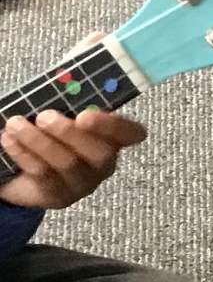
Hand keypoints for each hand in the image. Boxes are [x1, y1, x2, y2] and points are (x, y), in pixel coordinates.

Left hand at [0, 109, 147, 210]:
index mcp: (111, 137)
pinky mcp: (60, 196)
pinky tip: (8, 140)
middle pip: (100, 152)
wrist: (20, 170)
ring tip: (14, 124)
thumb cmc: (47, 135)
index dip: (115, 126)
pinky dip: (23, 154)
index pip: (132, 133)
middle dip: (69, 133)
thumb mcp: (60, 115)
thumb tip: (62, 84)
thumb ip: (68, 105)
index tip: (85, 116)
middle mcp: (103, 163)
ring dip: (37, 140)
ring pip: (67, 163)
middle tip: (43, 116)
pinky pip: (44, 175)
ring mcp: (84, 183)